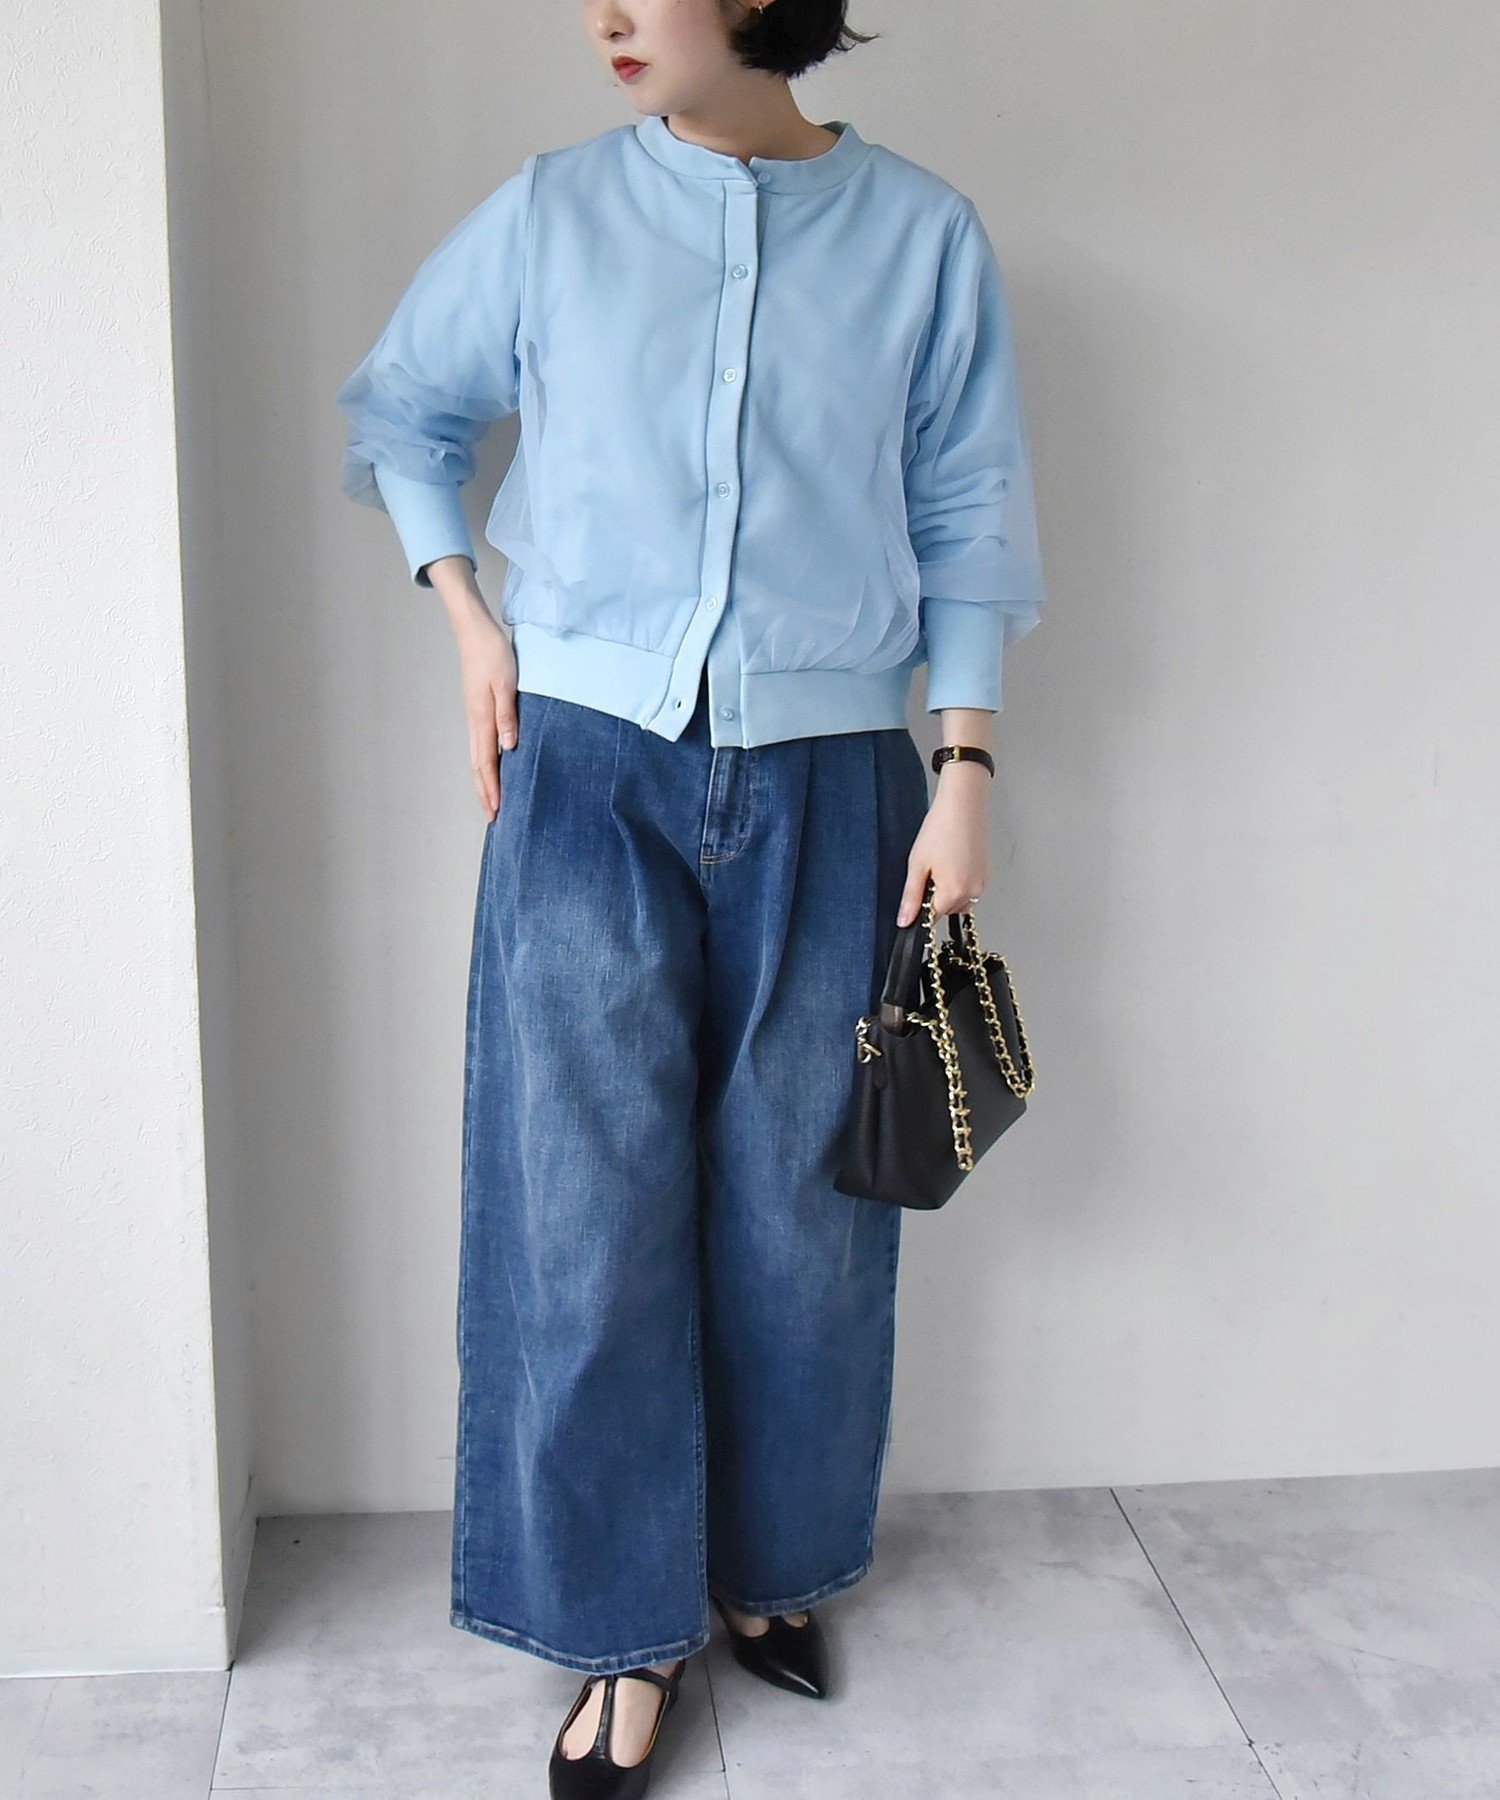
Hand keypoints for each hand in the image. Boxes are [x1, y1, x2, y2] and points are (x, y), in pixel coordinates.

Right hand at [427, 562, 517, 820]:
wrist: (475, 631)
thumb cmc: (493, 654)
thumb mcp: (506, 683)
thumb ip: (508, 715)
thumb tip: (510, 747)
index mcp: (481, 719)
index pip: (486, 763)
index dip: (491, 789)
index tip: (497, 811)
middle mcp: (475, 721)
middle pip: (477, 766)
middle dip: (485, 792)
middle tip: (493, 817)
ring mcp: (474, 716)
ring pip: (477, 756)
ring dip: (484, 780)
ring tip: (491, 799)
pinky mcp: (478, 709)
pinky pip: (480, 744)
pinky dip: (485, 762)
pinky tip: (494, 766)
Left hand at [897, 760, 990, 925]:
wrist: (963, 805)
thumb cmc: (941, 829)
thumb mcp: (917, 865)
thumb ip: (911, 897)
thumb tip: (905, 921)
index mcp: (954, 891)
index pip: (933, 917)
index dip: (921, 906)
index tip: (916, 892)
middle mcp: (972, 891)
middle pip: (947, 909)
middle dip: (934, 897)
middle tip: (928, 870)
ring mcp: (982, 882)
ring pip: (959, 900)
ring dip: (947, 891)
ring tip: (941, 863)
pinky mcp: (986, 873)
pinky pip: (969, 887)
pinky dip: (959, 881)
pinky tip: (952, 860)